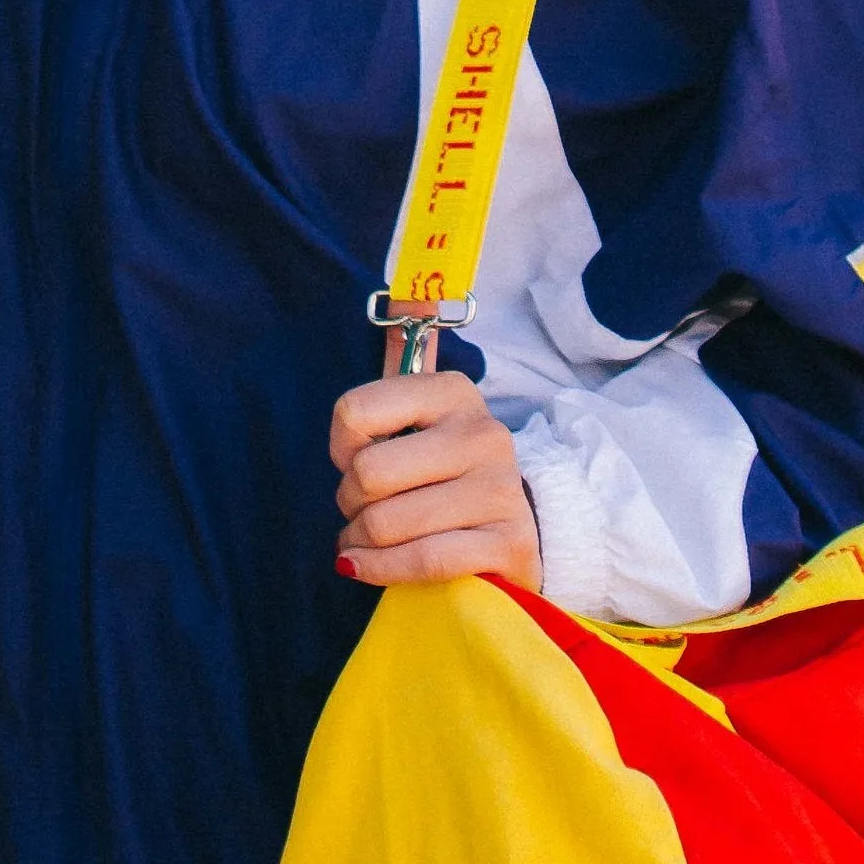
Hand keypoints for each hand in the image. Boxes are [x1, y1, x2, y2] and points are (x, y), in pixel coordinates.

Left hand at [331, 370, 542, 589]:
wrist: (522, 529)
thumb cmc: (450, 472)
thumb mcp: (427, 415)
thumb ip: (406, 359)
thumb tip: (408, 293)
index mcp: (454, 393)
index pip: (354, 411)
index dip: (340, 447)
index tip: (354, 459)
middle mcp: (482, 435)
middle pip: (367, 474)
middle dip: (350, 503)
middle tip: (363, 509)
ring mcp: (500, 491)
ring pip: (387, 523)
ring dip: (361, 542)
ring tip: (369, 540)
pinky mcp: (508, 544)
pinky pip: (421, 560)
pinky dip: (380, 570)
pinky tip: (367, 568)